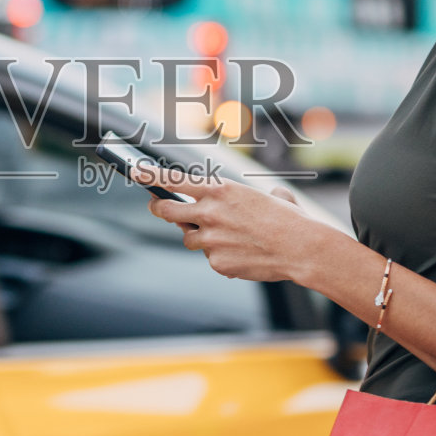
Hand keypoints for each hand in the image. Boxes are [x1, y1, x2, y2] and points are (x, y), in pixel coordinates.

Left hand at [131, 163, 325, 282]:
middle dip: (159, 208)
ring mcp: (210, 240)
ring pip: (189, 239)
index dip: (149, 176)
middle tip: (159, 207)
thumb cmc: (289, 219)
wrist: (301, 248)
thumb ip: (252, 198)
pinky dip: (222, 257)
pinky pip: (212, 259)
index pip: (173, 180)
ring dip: (199, 237)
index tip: (134, 172)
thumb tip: (269, 199)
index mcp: (219, 189)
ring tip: (227, 237)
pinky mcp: (217, 262)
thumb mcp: (269, 196)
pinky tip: (243, 254)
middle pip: (166, 211)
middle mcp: (208, 213)